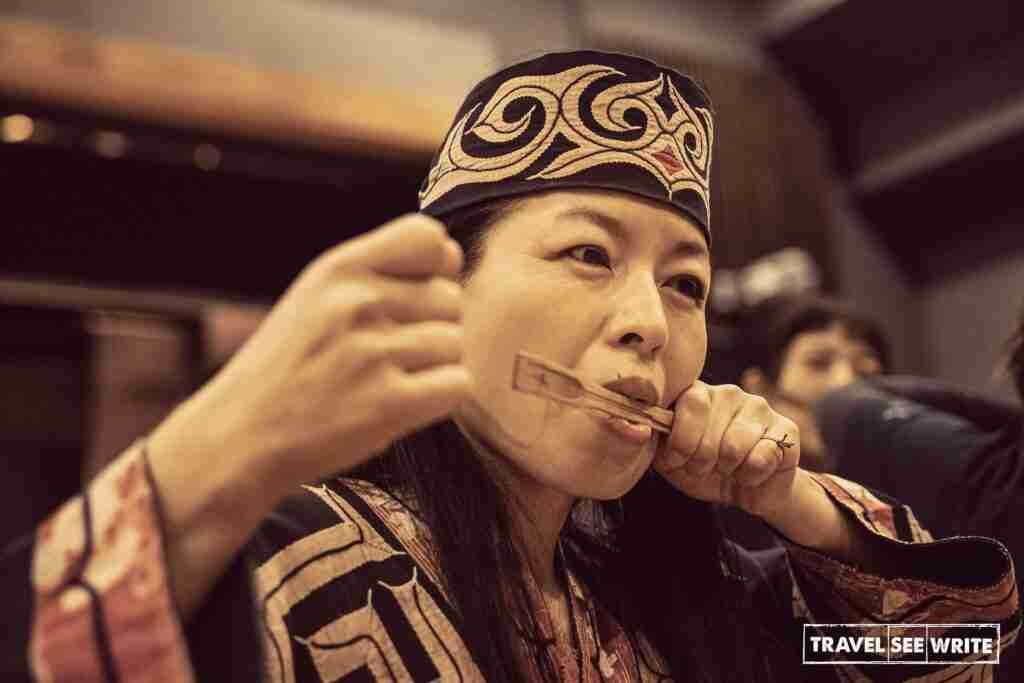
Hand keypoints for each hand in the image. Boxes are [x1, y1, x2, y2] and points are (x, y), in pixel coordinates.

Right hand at [146, 213, 470, 616]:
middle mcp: (356, 303)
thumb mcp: (315, 296)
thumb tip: (452, 255)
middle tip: (390, 353)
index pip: (429, 237)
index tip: (417, 293)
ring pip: (455, 342)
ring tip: (388, 379)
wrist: (239, 437)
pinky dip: (442, 397)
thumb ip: (375, 272)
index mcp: (338, 269)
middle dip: (432, 324)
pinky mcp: (390, 405)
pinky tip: (406, 403)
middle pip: (451, 297)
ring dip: (434, 365)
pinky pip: (458, 383)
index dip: (437, 266)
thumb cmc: (285, 367)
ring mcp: (373, 353)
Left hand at [653, 382, 799, 519]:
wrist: (749, 490)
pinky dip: (751, 476)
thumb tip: (630, 427)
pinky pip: (761, 458)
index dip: (681, 440)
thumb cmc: (706, 470)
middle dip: (702, 462)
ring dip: (727, 470)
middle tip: (707, 468)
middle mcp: (729, 393)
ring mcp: (759, 407)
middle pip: (708, 432)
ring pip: (734, 447)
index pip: (687, 403)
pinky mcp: (786, 428)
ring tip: (729, 469)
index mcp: (698, 395)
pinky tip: (752, 473)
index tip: (678, 459)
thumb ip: (653, 442)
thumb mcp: (671, 461)